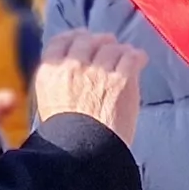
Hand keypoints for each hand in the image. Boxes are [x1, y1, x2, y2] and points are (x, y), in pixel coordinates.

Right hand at [30, 31, 146, 142]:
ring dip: (119, 51)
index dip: (76, 37)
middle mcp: (73, 66)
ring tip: (125, 57)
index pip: (62, 40)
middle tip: (108, 46)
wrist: (85, 152)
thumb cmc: (66, 136)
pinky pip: (131, 56)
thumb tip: (71, 68)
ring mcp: (98, 71)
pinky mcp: (122, 79)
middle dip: (99, 42)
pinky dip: (137, 57)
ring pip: (112, 47)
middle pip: (88, 40)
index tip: (84, 37)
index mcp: (51, 72)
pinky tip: (139, 61)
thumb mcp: (49, 104)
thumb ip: (59, 82)